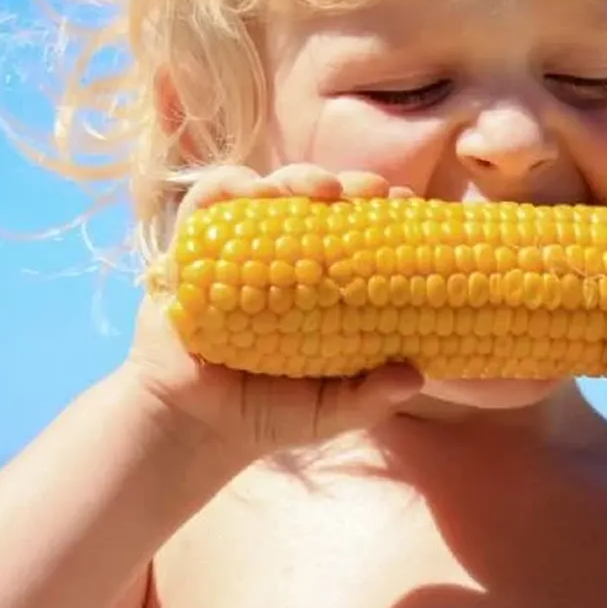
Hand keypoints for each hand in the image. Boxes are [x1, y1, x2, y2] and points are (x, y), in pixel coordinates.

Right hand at [124, 164, 424, 461]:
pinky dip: (230, 187)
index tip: (408, 202)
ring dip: (297, 178)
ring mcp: (238, 249)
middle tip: (374, 189)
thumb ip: (369, 397)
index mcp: (322, 284)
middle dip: (349, 184)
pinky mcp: (192, 249)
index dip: (384, 212)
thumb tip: (414, 376)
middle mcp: (283, 258)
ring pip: (269, 191)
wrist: (192, 429)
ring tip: (321, 188)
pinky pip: (207, 204)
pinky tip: (253, 192)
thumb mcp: (330, 411)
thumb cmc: (268, 412)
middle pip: (318, 201)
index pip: (357, 231)